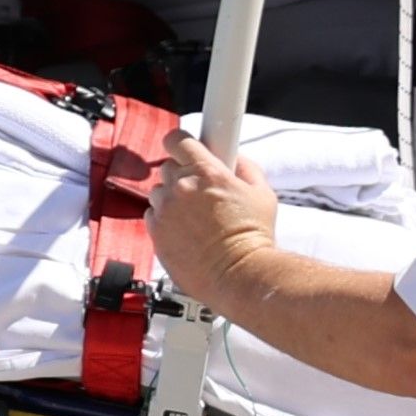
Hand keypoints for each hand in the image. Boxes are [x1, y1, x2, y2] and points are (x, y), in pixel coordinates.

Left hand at [158, 135, 284, 318]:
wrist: (239, 276)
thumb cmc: (253, 238)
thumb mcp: (262, 194)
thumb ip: (246, 168)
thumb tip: (236, 159)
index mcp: (206, 172)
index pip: (177, 139)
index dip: (180, 143)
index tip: (184, 149)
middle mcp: (181, 187)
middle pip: (168, 167)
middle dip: (183, 175)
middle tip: (201, 192)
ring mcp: (165, 210)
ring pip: (158, 192)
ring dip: (172, 199)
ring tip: (195, 218)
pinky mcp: (156, 233)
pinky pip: (152, 216)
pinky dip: (164, 221)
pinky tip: (186, 232)